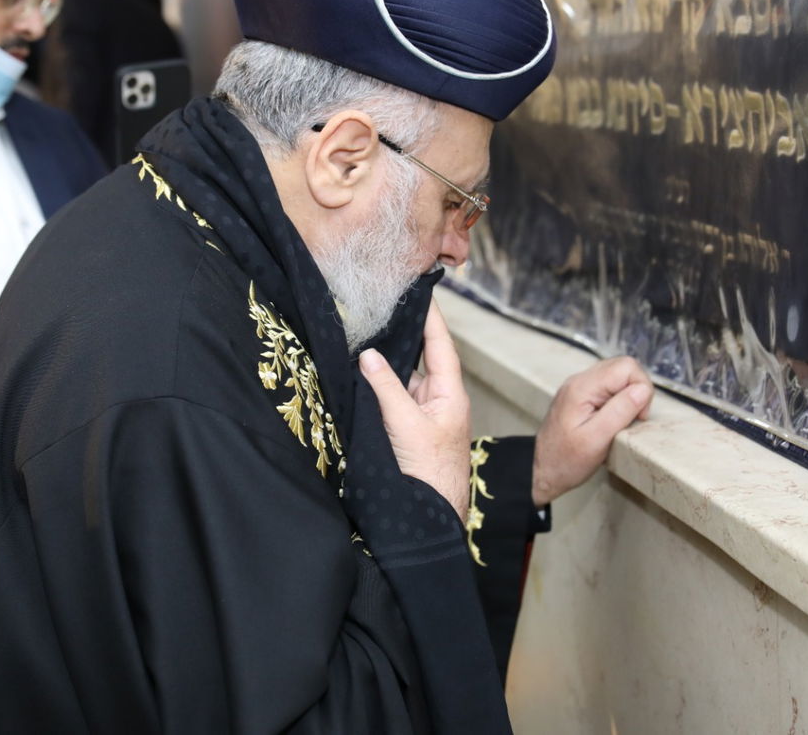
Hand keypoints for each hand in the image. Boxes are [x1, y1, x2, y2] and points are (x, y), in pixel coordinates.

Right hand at [358, 299, 470, 521]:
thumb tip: (369, 354)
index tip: (420, 288)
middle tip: (380, 307)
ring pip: (402, 380)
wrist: (432, 518)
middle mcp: (437, 399)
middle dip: (401, 335)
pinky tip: (359, 375)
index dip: (430, 316)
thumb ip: (386, 387)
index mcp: (448, 393)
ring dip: (385, 364)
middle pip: (419, 358)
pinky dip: (378, 387)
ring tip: (363, 334)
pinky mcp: (407, 430)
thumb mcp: (406, 425)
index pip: (439, 343)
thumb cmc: (430, 473)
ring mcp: (422, 415)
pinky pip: (392, 400)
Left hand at [532, 357, 653, 507]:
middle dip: (636, 391)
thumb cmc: (566, 460)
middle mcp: (579, 381)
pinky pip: (609, 388)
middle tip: (631, 419)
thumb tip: (642, 389)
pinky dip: (618, 402)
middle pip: (623, 367)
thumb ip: (620, 411)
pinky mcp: (582, 397)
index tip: (637, 415)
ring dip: (628, 398)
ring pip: (618, 377)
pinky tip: (612, 421)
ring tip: (620, 422)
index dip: (640, 388)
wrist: (542, 470)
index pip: (626, 366)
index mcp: (581, 387)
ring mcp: (580, 387)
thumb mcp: (596, 440)